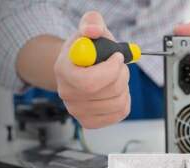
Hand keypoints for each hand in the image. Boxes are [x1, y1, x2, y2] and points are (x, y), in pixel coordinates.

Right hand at [54, 11, 129, 128]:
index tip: (117, 57)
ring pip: (118, 103)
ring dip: (125, 87)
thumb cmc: (86, 49)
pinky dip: (126, 100)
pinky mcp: (90, 122)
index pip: (90, 82)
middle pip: (109, 92)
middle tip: (119, 65)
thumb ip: (91, 23)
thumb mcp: (88, 29)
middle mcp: (67, 95)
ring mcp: (77, 112)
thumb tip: (94, 31)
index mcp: (63, 71)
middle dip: (122, 75)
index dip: (112, 70)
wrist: (78, 68)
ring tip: (116, 77)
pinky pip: (120, 113)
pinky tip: (116, 90)